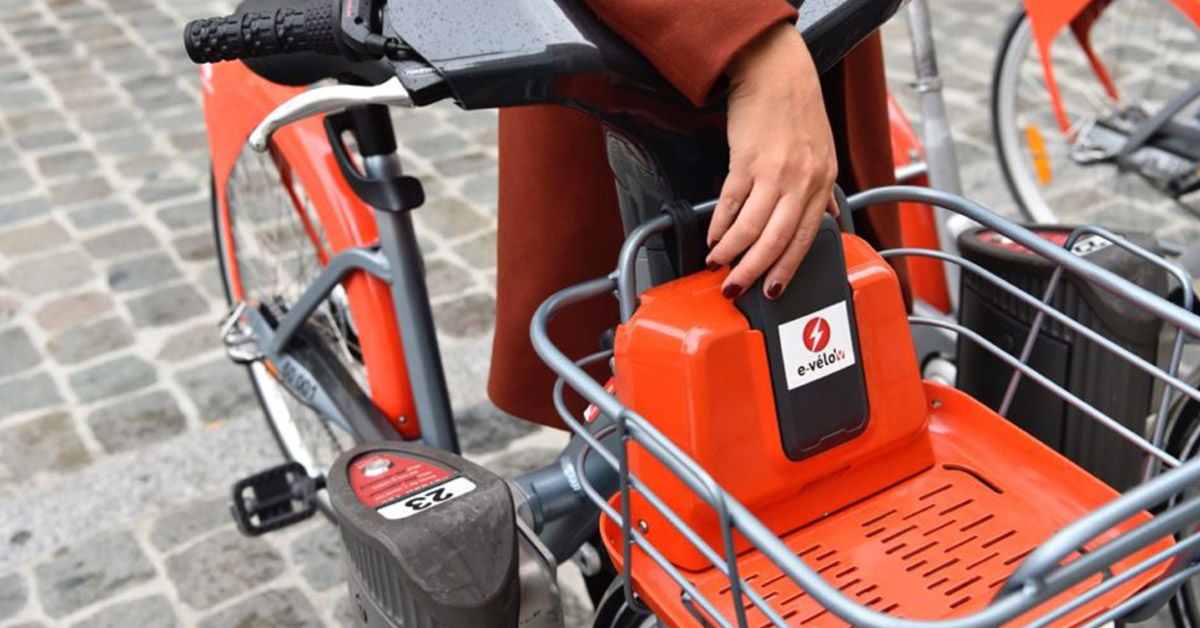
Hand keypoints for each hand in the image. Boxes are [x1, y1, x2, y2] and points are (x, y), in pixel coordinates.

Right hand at [706, 22, 837, 299]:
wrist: (776, 70)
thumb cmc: (797, 109)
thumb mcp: (822, 152)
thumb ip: (822, 190)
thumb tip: (828, 218)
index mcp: (822, 181)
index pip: (807, 237)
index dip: (788, 269)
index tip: (774, 290)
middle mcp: (802, 180)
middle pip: (778, 239)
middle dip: (756, 270)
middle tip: (738, 288)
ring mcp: (774, 171)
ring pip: (752, 227)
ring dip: (731, 252)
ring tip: (718, 264)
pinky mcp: (747, 159)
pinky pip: (731, 202)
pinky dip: (720, 224)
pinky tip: (714, 236)